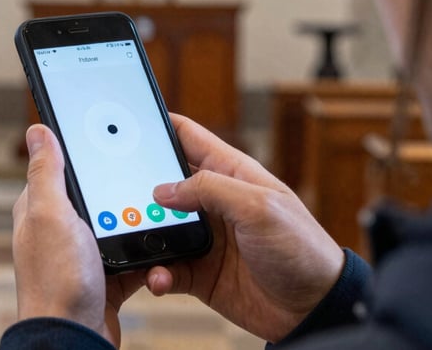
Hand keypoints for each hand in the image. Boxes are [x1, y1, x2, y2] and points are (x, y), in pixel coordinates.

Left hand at [12, 124, 143, 346]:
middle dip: (119, 190)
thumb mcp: (51, 215)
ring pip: (117, 223)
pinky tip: (154, 255)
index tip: (110, 139)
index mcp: (41, 207)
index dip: (84, 152)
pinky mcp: (103, 276)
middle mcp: (59, 228)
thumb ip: (47, 173)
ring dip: (136, 224)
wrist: (74, 342)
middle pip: (96, 194)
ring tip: (154, 220)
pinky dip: (144, 257)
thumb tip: (36, 130)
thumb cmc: (56, 282)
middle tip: (143, 180)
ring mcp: (82, 253)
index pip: (61, 166)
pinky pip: (130, 256)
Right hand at [147, 114, 344, 343]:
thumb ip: (211, 189)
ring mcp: (205, 235)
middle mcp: (213, 200)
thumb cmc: (302, 248)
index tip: (129, 122)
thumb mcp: (259, 207)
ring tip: (135, 240)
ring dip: (143, 232)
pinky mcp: (199, 270)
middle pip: (163, 181)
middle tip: (117, 193)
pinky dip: (156, 271)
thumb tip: (163, 189)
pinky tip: (158, 276)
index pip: (187, 136)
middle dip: (139, 186)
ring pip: (158, 225)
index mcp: (230, 171)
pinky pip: (166, 266)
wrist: (315, 309)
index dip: (159, 125)